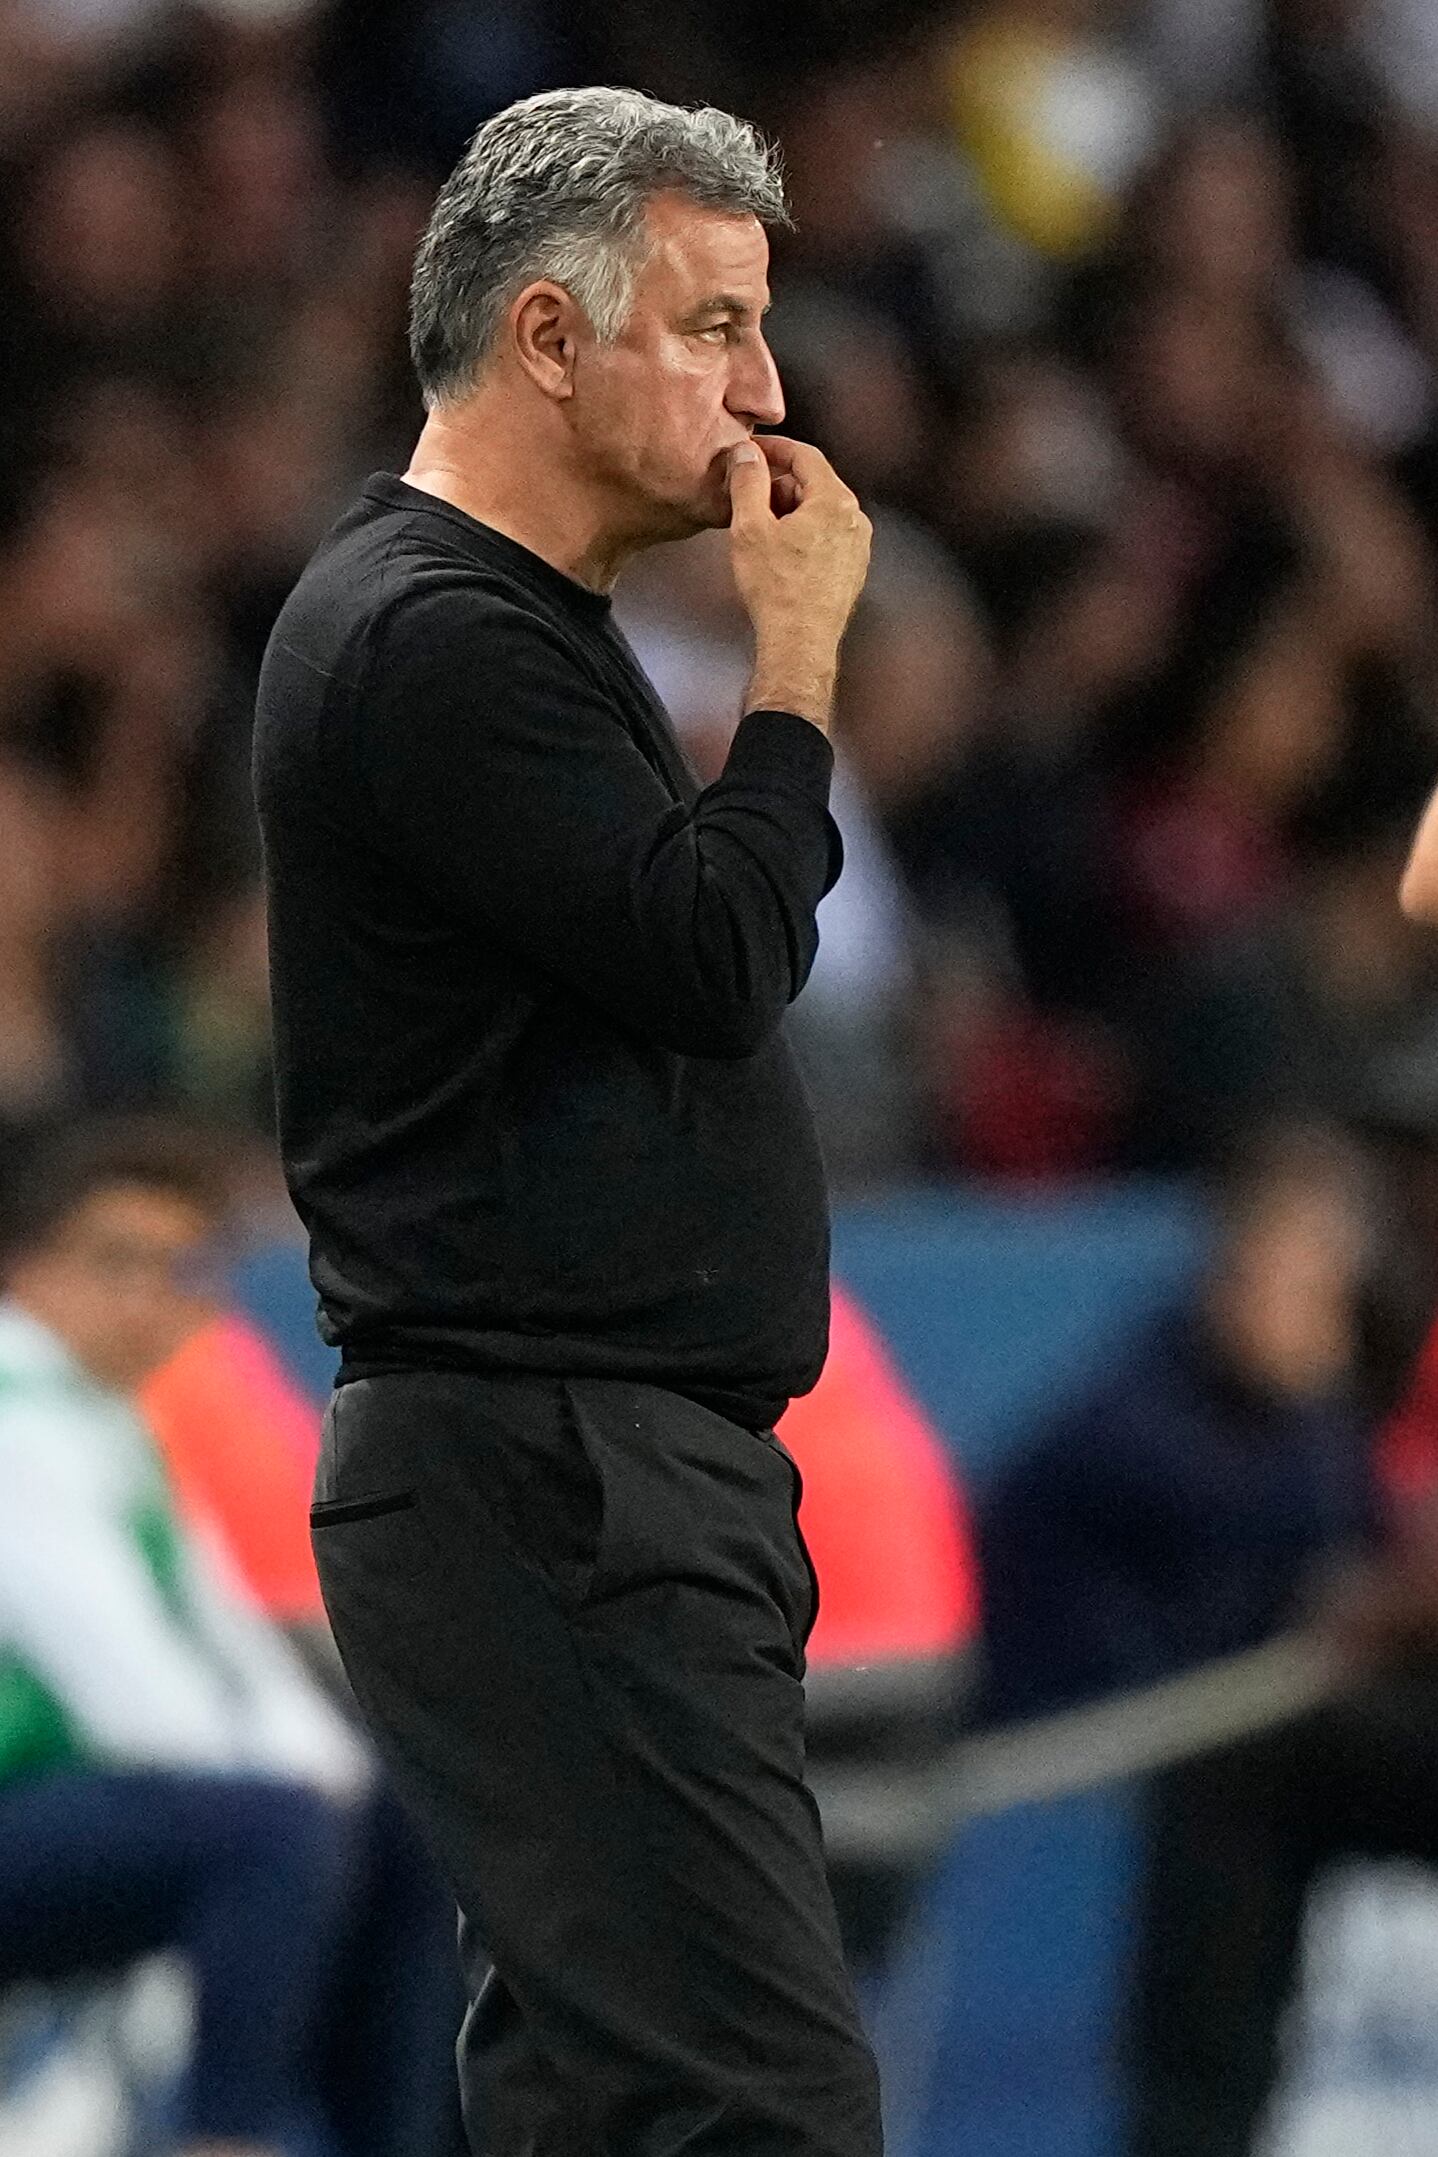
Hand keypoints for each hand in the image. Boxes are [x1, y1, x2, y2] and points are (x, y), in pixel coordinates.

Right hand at [727, 436, 871, 731]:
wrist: (799, 645)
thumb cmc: (775, 589)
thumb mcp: (749, 528)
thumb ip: (748, 481)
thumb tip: (747, 453)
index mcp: (835, 501)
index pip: (805, 456)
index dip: (774, 448)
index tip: (750, 451)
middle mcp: (855, 520)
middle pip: (814, 484)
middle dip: (778, 483)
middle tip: (746, 493)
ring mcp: (857, 547)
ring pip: (820, 512)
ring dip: (789, 510)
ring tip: (757, 525)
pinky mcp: (852, 571)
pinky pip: (826, 538)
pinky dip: (802, 533)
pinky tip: (777, 551)